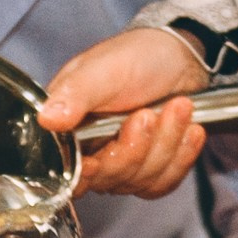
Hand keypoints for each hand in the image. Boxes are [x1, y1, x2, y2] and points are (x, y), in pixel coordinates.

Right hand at [39, 25, 209, 198]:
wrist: (177, 56)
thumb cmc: (135, 57)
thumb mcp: (102, 70)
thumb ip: (74, 96)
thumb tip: (47, 119)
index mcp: (67, 130)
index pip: (67, 172)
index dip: (87, 172)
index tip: (102, 157)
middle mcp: (90, 152)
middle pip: (109, 179)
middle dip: (137, 147)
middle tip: (149, 113)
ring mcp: (121, 162)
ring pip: (141, 181)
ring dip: (166, 143)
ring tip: (178, 108)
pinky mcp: (150, 168)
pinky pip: (164, 182)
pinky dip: (182, 155)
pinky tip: (191, 130)